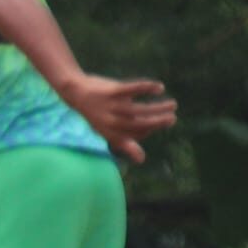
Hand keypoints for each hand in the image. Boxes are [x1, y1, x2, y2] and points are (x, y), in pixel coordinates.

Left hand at [56, 74, 175, 163]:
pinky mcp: (113, 90)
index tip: (161, 123)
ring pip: (140, 108)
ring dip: (159, 107)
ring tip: (173, 104)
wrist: (75, 92)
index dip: (151, 130)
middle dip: (160, 122)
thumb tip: (141, 160)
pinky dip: (148, 88)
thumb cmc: (95, 114)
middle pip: (141, 124)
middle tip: (173, 118)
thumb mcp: (106, 131)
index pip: (137, 135)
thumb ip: (124, 143)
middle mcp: (112, 121)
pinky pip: (134, 89)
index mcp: (111, 133)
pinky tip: (160, 88)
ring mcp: (112, 106)